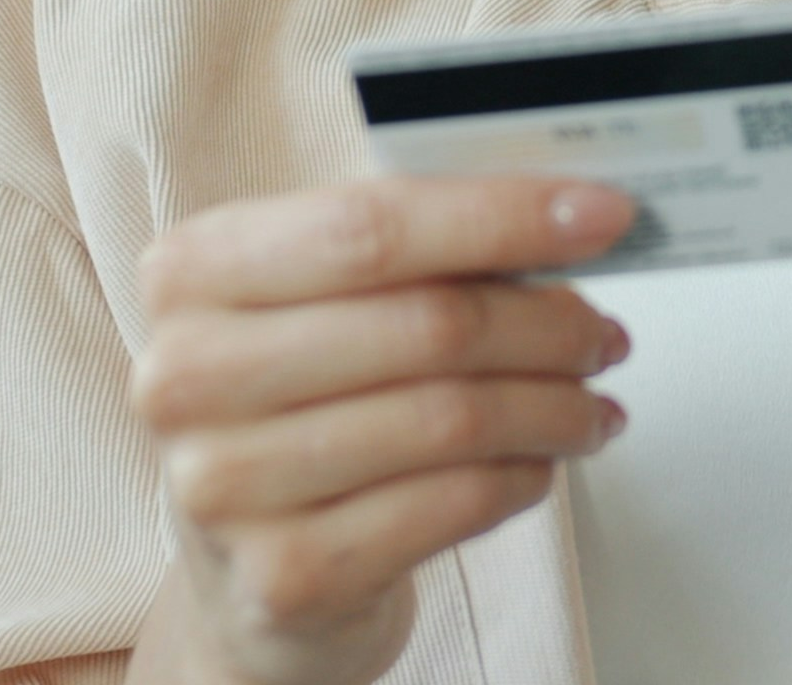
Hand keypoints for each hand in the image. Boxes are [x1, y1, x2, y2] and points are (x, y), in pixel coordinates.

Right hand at [128, 176, 635, 684]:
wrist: (248, 570)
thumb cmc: (302, 406)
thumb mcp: (328, 304)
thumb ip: (423, 249)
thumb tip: (572, 219)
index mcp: (195, 271)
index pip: (371, 225)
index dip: (501, 216)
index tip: (601, 215)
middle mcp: (188, 375)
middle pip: (425, 323)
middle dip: (547, 324)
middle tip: (603, 333)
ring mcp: (225, 484)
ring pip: (450, 418)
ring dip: (553, 407)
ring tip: (589, 406)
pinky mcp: (284, 575)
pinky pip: (451, 504)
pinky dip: (521, 477)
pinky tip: (539, 465)